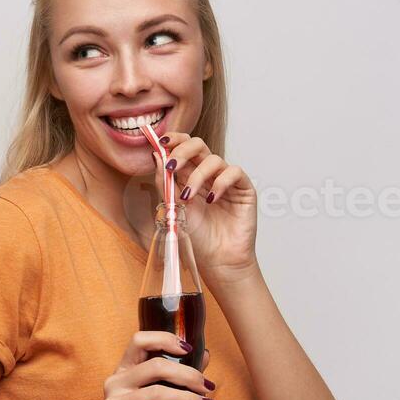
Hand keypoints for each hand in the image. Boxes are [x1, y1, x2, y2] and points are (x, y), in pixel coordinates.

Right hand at [91, 331, 215, 399]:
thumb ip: (178, 378)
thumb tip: (205, 355)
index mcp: (123, 370)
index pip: (139, 340)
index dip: (165, 339)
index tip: (188, 349)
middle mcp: (115, 382)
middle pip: (155, 366)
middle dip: (188, 375)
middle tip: (207, 387)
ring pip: (157, 392)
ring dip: (188, 399)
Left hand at [157, 132, 257, 283]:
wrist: (217, 260)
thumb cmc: (196, 237)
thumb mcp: (174, 207)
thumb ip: (165, 182)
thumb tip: (156, 155)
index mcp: (188, 175)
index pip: (182, 147)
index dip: (173, 139)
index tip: (161, 141)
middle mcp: (207, 174)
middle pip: (198, 145)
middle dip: (183, 150)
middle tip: (173, 165)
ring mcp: (226, 180)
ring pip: (213, 159)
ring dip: (196, 176)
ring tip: (188, 197)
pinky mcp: (243, 189)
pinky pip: (234, 172)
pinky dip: (220, 182)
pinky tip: (212, 199)